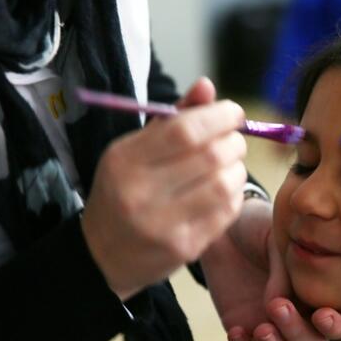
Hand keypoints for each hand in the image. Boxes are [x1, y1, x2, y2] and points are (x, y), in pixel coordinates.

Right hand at [81, 78, 247, 299]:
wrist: (103, 254)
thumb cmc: (123, 190)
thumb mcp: (135, 149)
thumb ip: (173, 118)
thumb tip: (207, 86)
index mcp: (125, 160)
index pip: (185, 130)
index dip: (220, 116)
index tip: (233, 112)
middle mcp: (141, 192)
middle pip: (211, 156)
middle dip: (234, 142)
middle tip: (234, 141)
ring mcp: (163, 224)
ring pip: (225, 185)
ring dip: (237, 169)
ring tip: (229, 166)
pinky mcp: (185, 247)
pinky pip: (227, 212)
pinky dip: (235, 195)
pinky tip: (225, 191)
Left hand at [200, 199, 340, 340]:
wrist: (223, 228)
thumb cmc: (259, 228)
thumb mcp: (278, 240)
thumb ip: (286, 272)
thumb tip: (281, 301)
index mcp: (319, 292)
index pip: (340, 321)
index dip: (336, 325)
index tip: (321, 314)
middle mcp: (301, 315)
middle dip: (299, 332)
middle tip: (278, 307)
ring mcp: (274, 328)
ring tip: (260, 329)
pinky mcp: (245, 333)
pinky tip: (235, 331)